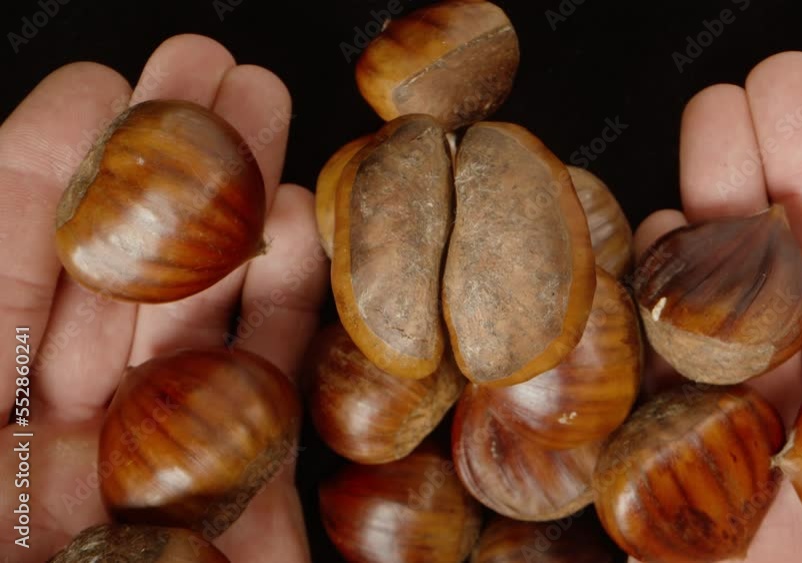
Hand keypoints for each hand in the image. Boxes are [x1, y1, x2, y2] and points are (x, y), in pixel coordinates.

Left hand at [0, 34, 326, 561]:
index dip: (40, 181)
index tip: (93, 90)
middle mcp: (53, 463)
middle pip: (105, 291)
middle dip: (159, 171)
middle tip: (210, 71)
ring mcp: (156, 487)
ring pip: (196, 333)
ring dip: (237, 222)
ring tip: (272, 117)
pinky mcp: (245, 521)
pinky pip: (264, 408)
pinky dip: (288, 321)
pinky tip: (308, 237)